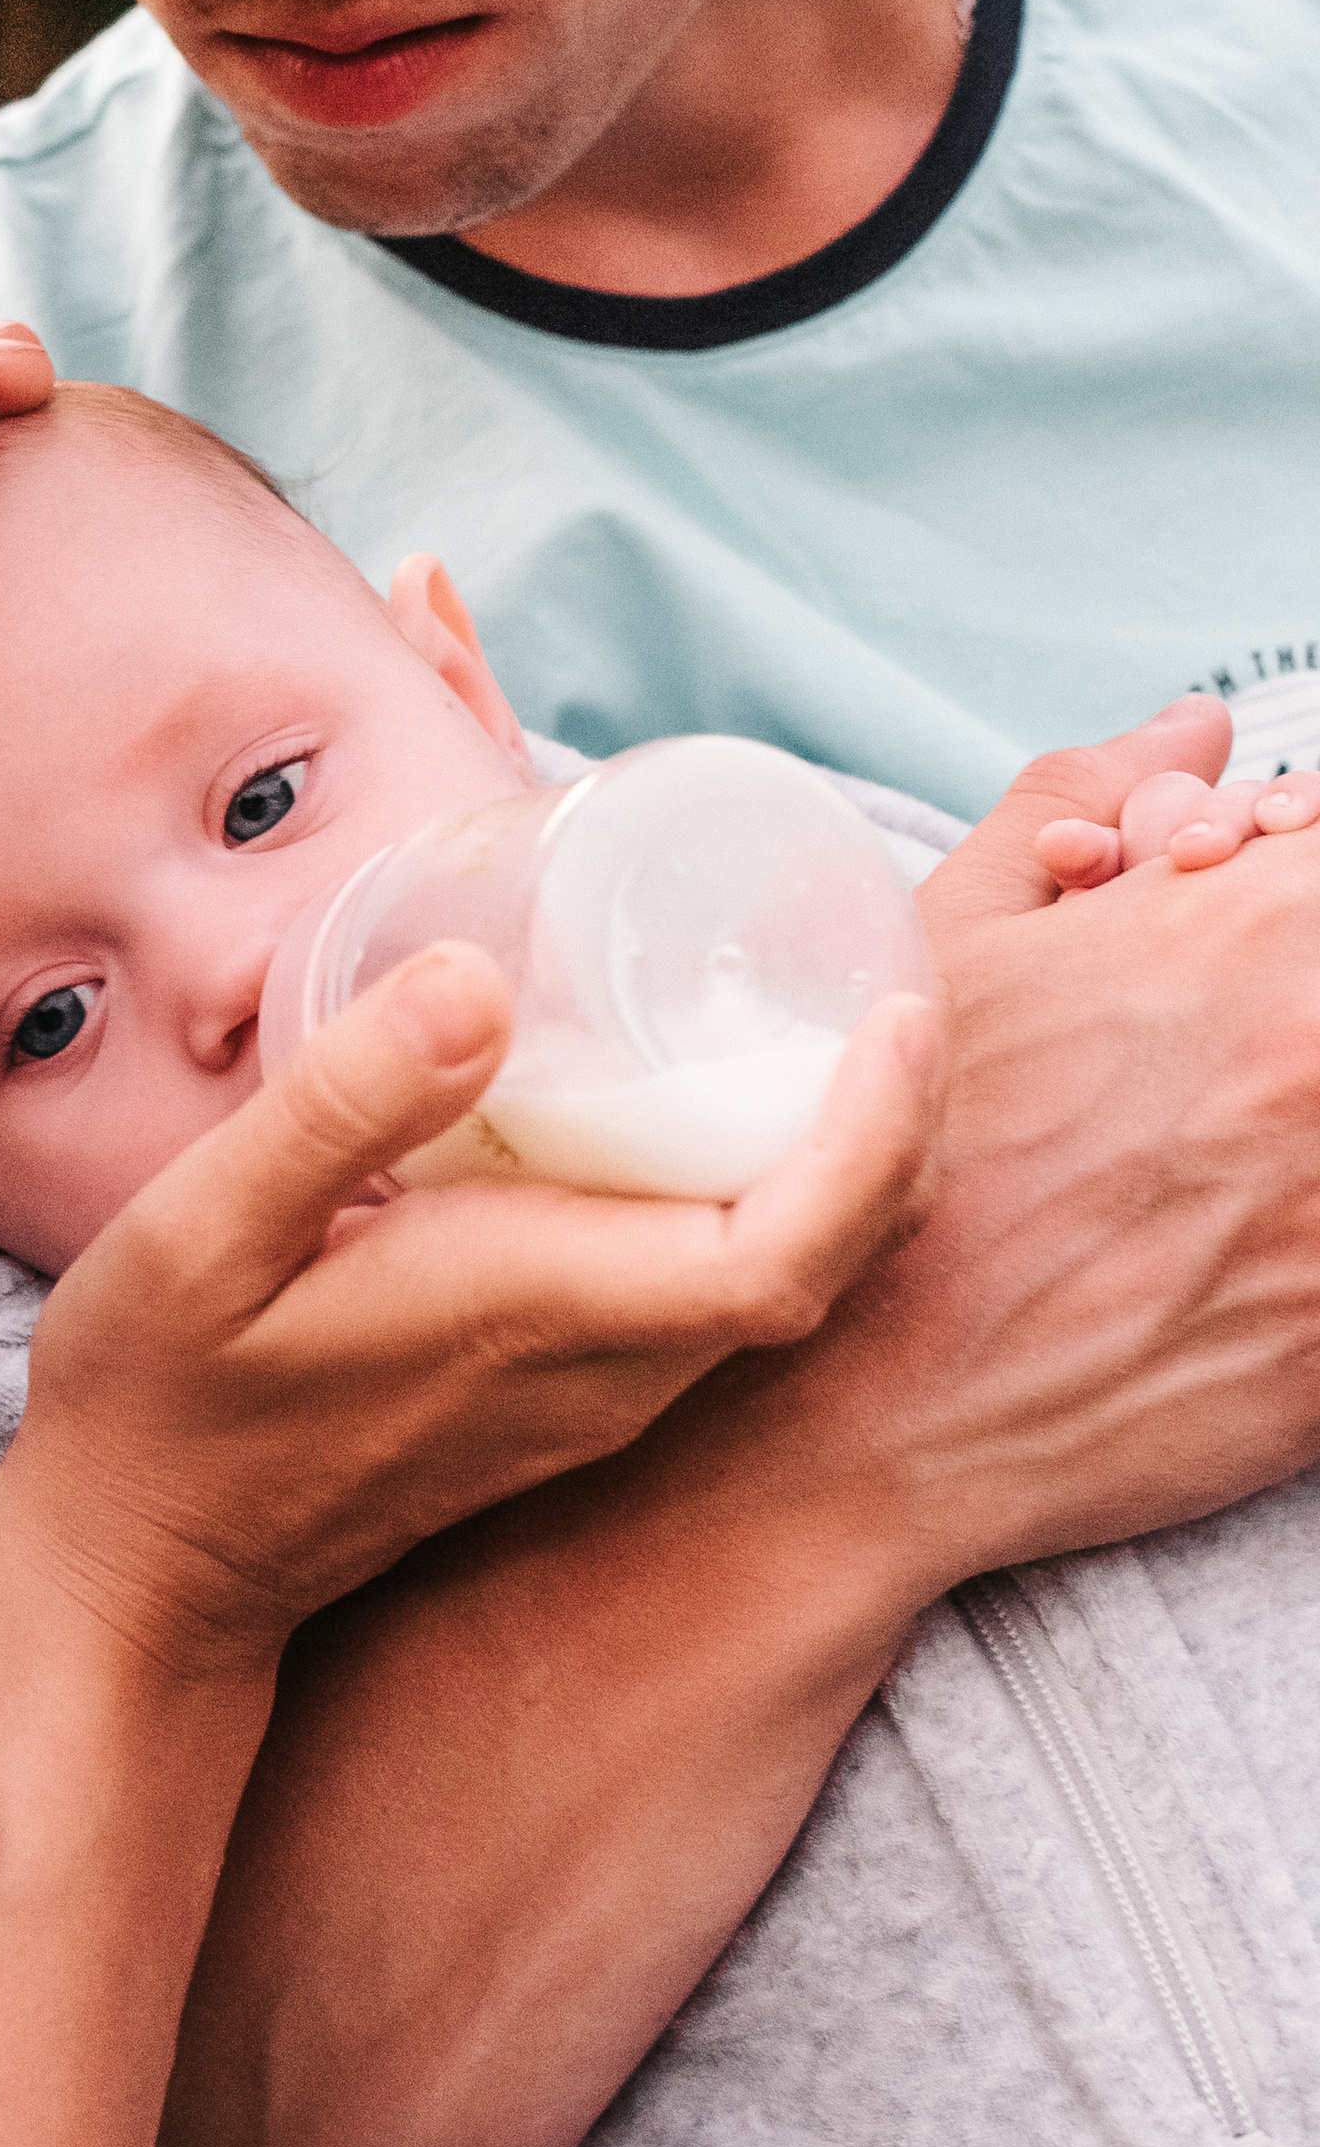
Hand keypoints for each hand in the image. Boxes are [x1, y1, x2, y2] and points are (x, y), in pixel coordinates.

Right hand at [0, 940, 944, 1682]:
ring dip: (840, 1160)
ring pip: (785, 1280)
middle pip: (829, 1261)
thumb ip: (336, 1107)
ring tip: (825, 1015)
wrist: (134, 1585)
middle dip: (894, 1122)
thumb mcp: (201, 1229)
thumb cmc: (154, 1405)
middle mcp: (600, 1372)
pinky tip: (706, 1112)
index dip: (875, 1133)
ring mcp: (590, 1400)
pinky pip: (717, 1291)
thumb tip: (478, 977)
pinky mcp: (561, 1401)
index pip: (787, 1252)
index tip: (900, 1008)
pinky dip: (765, 1195)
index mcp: (540, 1317)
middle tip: (889, 969)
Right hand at [674, 697, 1319, 1614]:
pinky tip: (1251, 1237)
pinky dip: (1313, 1222)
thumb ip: (1075, 808)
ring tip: (1234, 1164)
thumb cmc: (892, 1175)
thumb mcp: (948, 947)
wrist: (871, 1419)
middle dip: (1297, 1001)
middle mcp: (1316, 1045)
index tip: (1256, 918)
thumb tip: (1190, 727)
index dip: (1293, 875)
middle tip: (1236, 1067)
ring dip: (1304, 1124)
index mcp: (1244, 927)